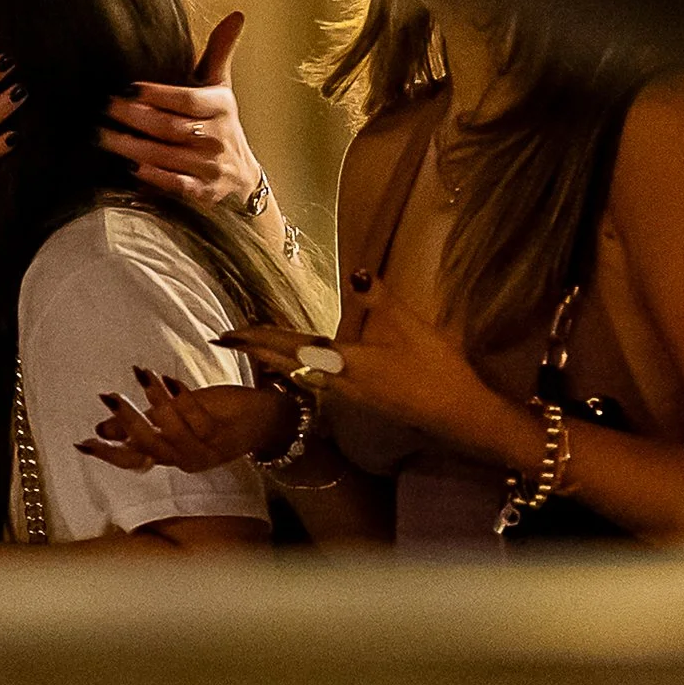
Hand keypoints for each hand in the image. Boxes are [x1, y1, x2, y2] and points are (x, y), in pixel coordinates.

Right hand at [77, 368, 293, 473]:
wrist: (267, 417)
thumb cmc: (220, 414)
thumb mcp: (174, 414)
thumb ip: (145, 421)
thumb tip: (102, 427)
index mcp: (172, 456)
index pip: (133, 460)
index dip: (107, 454)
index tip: (82, 442)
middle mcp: (186, 459)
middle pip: (149, 447)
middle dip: (127, 422)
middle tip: (110, 397)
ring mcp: (206, 450)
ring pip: (173, 434)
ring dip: (156, 403)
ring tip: (143, 377)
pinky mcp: (224, 437)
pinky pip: (198, 422)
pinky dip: (183, 400)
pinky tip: (171, 381)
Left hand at [105, 12, 265, 207]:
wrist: (241, 178)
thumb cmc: (219, 124)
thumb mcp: (220, 89)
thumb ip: (219, 53)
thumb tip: (236, 14)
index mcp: (221, 107)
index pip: (187, 100)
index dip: (158, 95)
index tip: (128, 89)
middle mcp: (217, 137)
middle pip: (171, 127)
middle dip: (135, 118)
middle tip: (104, 108)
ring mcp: (210, 166)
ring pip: (166, 155)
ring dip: (131, 146)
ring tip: (101, 136)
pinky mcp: (202, 192)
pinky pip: (175, 184)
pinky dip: (152, 178)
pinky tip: (128, 168)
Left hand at [216, 274, 524, 459]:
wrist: (459, 413)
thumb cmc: (435, 370)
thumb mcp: (409, 327)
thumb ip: (379, 298)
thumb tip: (357, 271)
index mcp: (343, 363)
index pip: (289, 347)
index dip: (258, 339)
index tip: (228, 334)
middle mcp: (336, 382)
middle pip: (285, 363)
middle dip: (255, 350)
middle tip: (225, 339)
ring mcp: (347, 394)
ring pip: (297, 373)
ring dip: (272, 359)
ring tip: (252, 347)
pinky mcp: (359, 398)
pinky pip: (313, 380)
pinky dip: (294, 368)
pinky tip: (294, 365)